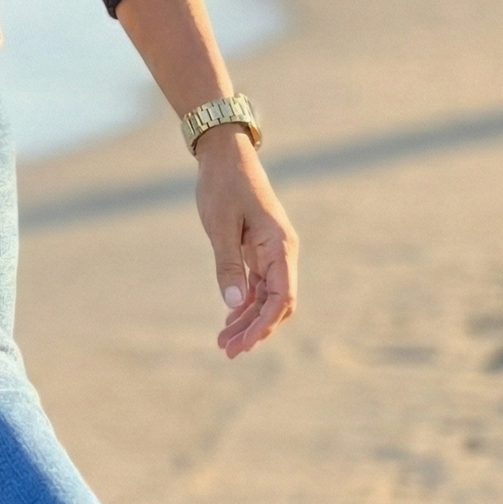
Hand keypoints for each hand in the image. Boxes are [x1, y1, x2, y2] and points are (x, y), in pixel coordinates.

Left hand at [193, 127, 297, 358]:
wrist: (224, 153)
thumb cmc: (223, 185)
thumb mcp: (220, 226)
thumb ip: (227, 265)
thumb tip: (233, 304)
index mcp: (280, 245)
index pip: (282, 297)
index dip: (265, 325)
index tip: (244, 344)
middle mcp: (282, 251)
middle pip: (276, 303)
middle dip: (254, 329)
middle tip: (227, 350)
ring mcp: (272, 250)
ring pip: (265, 296)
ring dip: (247, 319)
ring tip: (224, 342)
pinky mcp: (259, 248)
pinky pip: (257, 283)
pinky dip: (244, 302)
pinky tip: (229, 318)